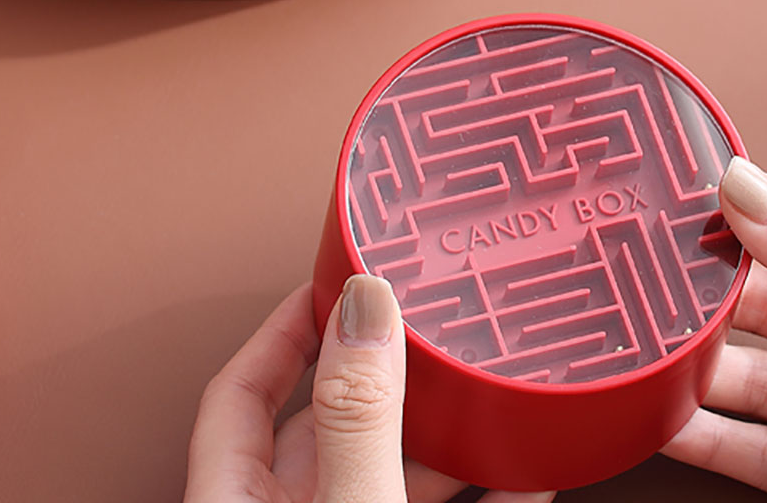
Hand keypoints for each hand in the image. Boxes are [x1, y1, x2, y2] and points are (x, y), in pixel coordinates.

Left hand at [185, 274, 555, 502]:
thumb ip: (357, 418)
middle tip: (419, 320)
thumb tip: (365, 310)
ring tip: (481, 384)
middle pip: (326, 423)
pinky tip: (526, 471)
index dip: (282, 329)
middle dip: (378, 370)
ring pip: (390, 469)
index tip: (329, 284)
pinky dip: (485, 494)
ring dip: (439, 432)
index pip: (240, 391)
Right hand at [663, 159, 766, 501]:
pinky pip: (758, 450)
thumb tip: (748, 187)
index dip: (742, 210)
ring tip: (646, 350)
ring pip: (755, 378)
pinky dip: (707, 438)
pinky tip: (666, 415)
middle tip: (645, 281)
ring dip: (698, 369)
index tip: (676, 200)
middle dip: (706, 295)